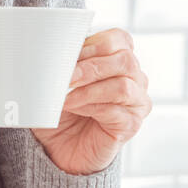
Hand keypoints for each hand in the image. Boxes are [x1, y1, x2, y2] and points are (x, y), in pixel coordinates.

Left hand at [30, 28, 151, 176]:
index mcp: (119, 60)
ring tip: (66, 97)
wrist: (60, 148)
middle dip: (91, 67)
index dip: (95, 43)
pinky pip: (116, 111)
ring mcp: (136, 102)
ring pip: (122, 86)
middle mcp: (134, 79)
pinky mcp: (130, 125)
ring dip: (89, 90)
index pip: (119, 39)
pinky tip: (75, 109)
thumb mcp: (58, 82)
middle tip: (67, 77)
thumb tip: (51, 49)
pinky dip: (91, 108)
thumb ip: (62, 63)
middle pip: (125, 60)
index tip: (70, 53)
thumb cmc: (61, 110)